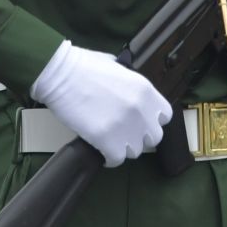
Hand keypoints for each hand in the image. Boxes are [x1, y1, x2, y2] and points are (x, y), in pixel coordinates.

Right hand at [30, 41, 172, 167]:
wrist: (60, 74)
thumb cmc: (84, 66)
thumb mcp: (118, 68)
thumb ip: (131, 85)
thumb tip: (132, 93)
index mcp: (145, 90)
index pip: (166, 116)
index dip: (153, 121)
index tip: (143, 122)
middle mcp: (140, 110)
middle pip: (153, 138)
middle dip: (140, 137)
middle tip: (125, 134)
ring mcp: (124, 126)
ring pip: (135, 152)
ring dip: (124, 148)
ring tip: (111, 141)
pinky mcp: (106, 140)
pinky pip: (116, 160)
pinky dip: (110, 158)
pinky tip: (102, 150)